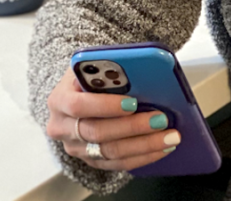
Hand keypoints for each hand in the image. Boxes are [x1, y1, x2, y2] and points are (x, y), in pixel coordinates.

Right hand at [45, 67, 179, 170]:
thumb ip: (110, 68)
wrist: (79, 94)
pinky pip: (118, 164)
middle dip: (132, 127)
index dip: (105, 105)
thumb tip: (141, 68)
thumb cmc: (92, 76)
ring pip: (110, 152)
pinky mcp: (90, 160)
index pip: (79, 105)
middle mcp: (62, 127)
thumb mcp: (94, 65)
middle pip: (97, 132)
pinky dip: (143, 156)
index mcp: (60, 99)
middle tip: (161, 119)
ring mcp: (75, 148)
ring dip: (144, 145)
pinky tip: (163, 147)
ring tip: (170, 136)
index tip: (132, 102)